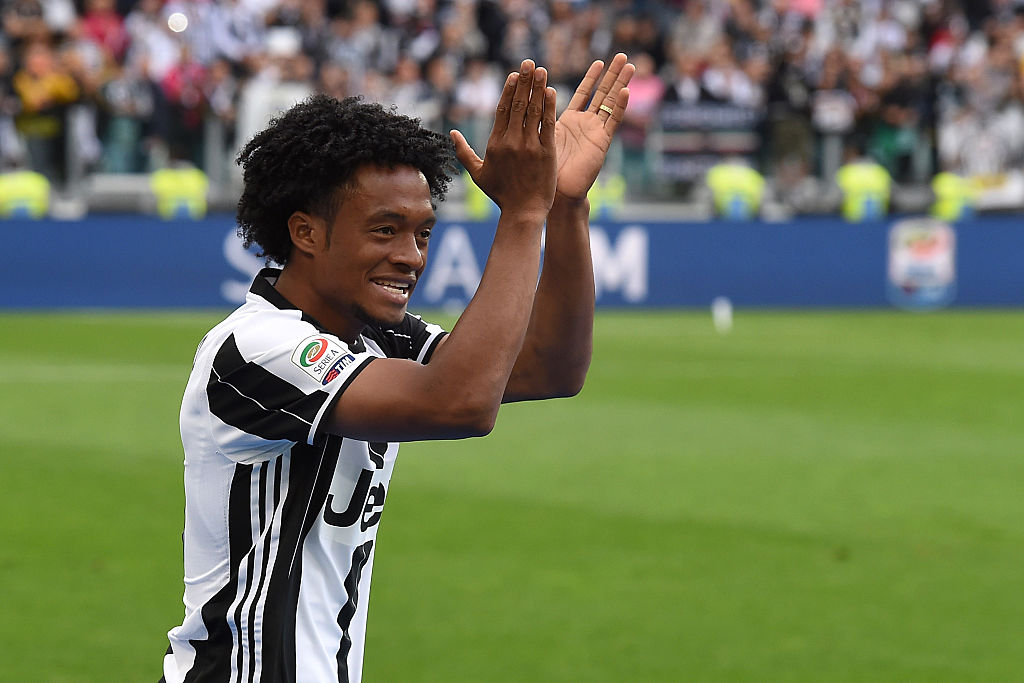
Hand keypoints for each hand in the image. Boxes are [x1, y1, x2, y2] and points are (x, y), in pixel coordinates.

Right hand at [450, 60, 557, 218]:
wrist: (523, 212)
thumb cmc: (501, 195)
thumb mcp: (478, 174)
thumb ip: (463, 152)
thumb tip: (451, 133)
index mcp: (495, 144)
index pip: (502, 110)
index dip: (509, 89)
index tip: (515, 74)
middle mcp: (511, 142)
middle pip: (518, 105)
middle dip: (524, 81)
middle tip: (528, 62)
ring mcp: (529, 146)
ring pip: (533, 111)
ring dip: (537, 88)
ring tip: (541, 70)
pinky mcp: (546, 153)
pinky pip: (547, 125)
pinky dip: (549, 107)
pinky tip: (550, 91)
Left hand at [554, 53, 633, 200]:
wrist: (556, 192)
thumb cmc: (544, 169)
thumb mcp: (540, 135)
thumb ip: (540, 116)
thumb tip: (529, 96)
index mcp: (570, 121)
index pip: (584, 93)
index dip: (592, 77)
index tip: (600, 61)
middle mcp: (586, 125)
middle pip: (602, 94)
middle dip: (612, 75)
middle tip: (623, 55)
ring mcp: (596, 132)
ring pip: (610, 103)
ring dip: (620, 84)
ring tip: (630, 65)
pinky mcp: (601, 143)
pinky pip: (612, 121)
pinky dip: (619, 106)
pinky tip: (626, 91)